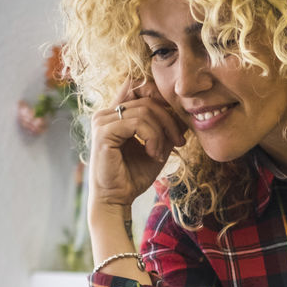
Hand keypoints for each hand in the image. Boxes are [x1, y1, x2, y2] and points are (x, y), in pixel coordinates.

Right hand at [88, 77, 185, 217]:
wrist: (117, 199)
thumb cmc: (133, 176)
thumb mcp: (157, 148)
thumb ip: (165, 130)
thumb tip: (184, 115)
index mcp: (115, 115)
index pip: (137, 86)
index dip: (159, 96)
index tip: (175, 121)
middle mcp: (106, 114)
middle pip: (147, 99)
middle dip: (169, 119)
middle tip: (179, 142)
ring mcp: (103, 121)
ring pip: (145, 110)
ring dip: (161, 133)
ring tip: (160, 154)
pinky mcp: (104, 132)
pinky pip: (137, 123)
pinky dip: (152, 138)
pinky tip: (153, 155)